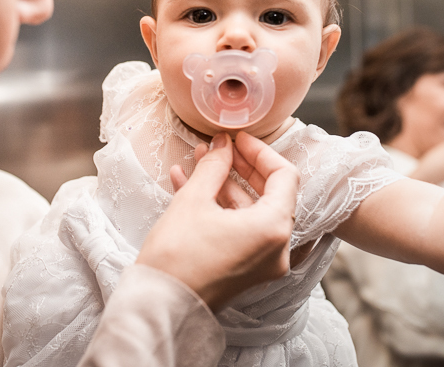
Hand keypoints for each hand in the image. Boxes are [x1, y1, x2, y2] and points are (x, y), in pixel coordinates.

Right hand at [137, 132, 298, 309]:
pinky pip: (240, 228)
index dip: (260, 151)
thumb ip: (214, 166)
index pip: (284, 176)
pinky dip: (221, 207)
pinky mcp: (245, 269)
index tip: (237, 139)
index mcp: (274, 228)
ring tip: (198, 161)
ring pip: (251, 210)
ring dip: (225, 184)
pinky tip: (190, 185)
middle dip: (241, 167)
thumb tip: (222, 144)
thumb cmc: (177, 256)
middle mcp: (276, 247)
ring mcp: (262, 261)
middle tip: (219, 148)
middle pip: (271, 193)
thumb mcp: (194, 200)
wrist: (159, 306)